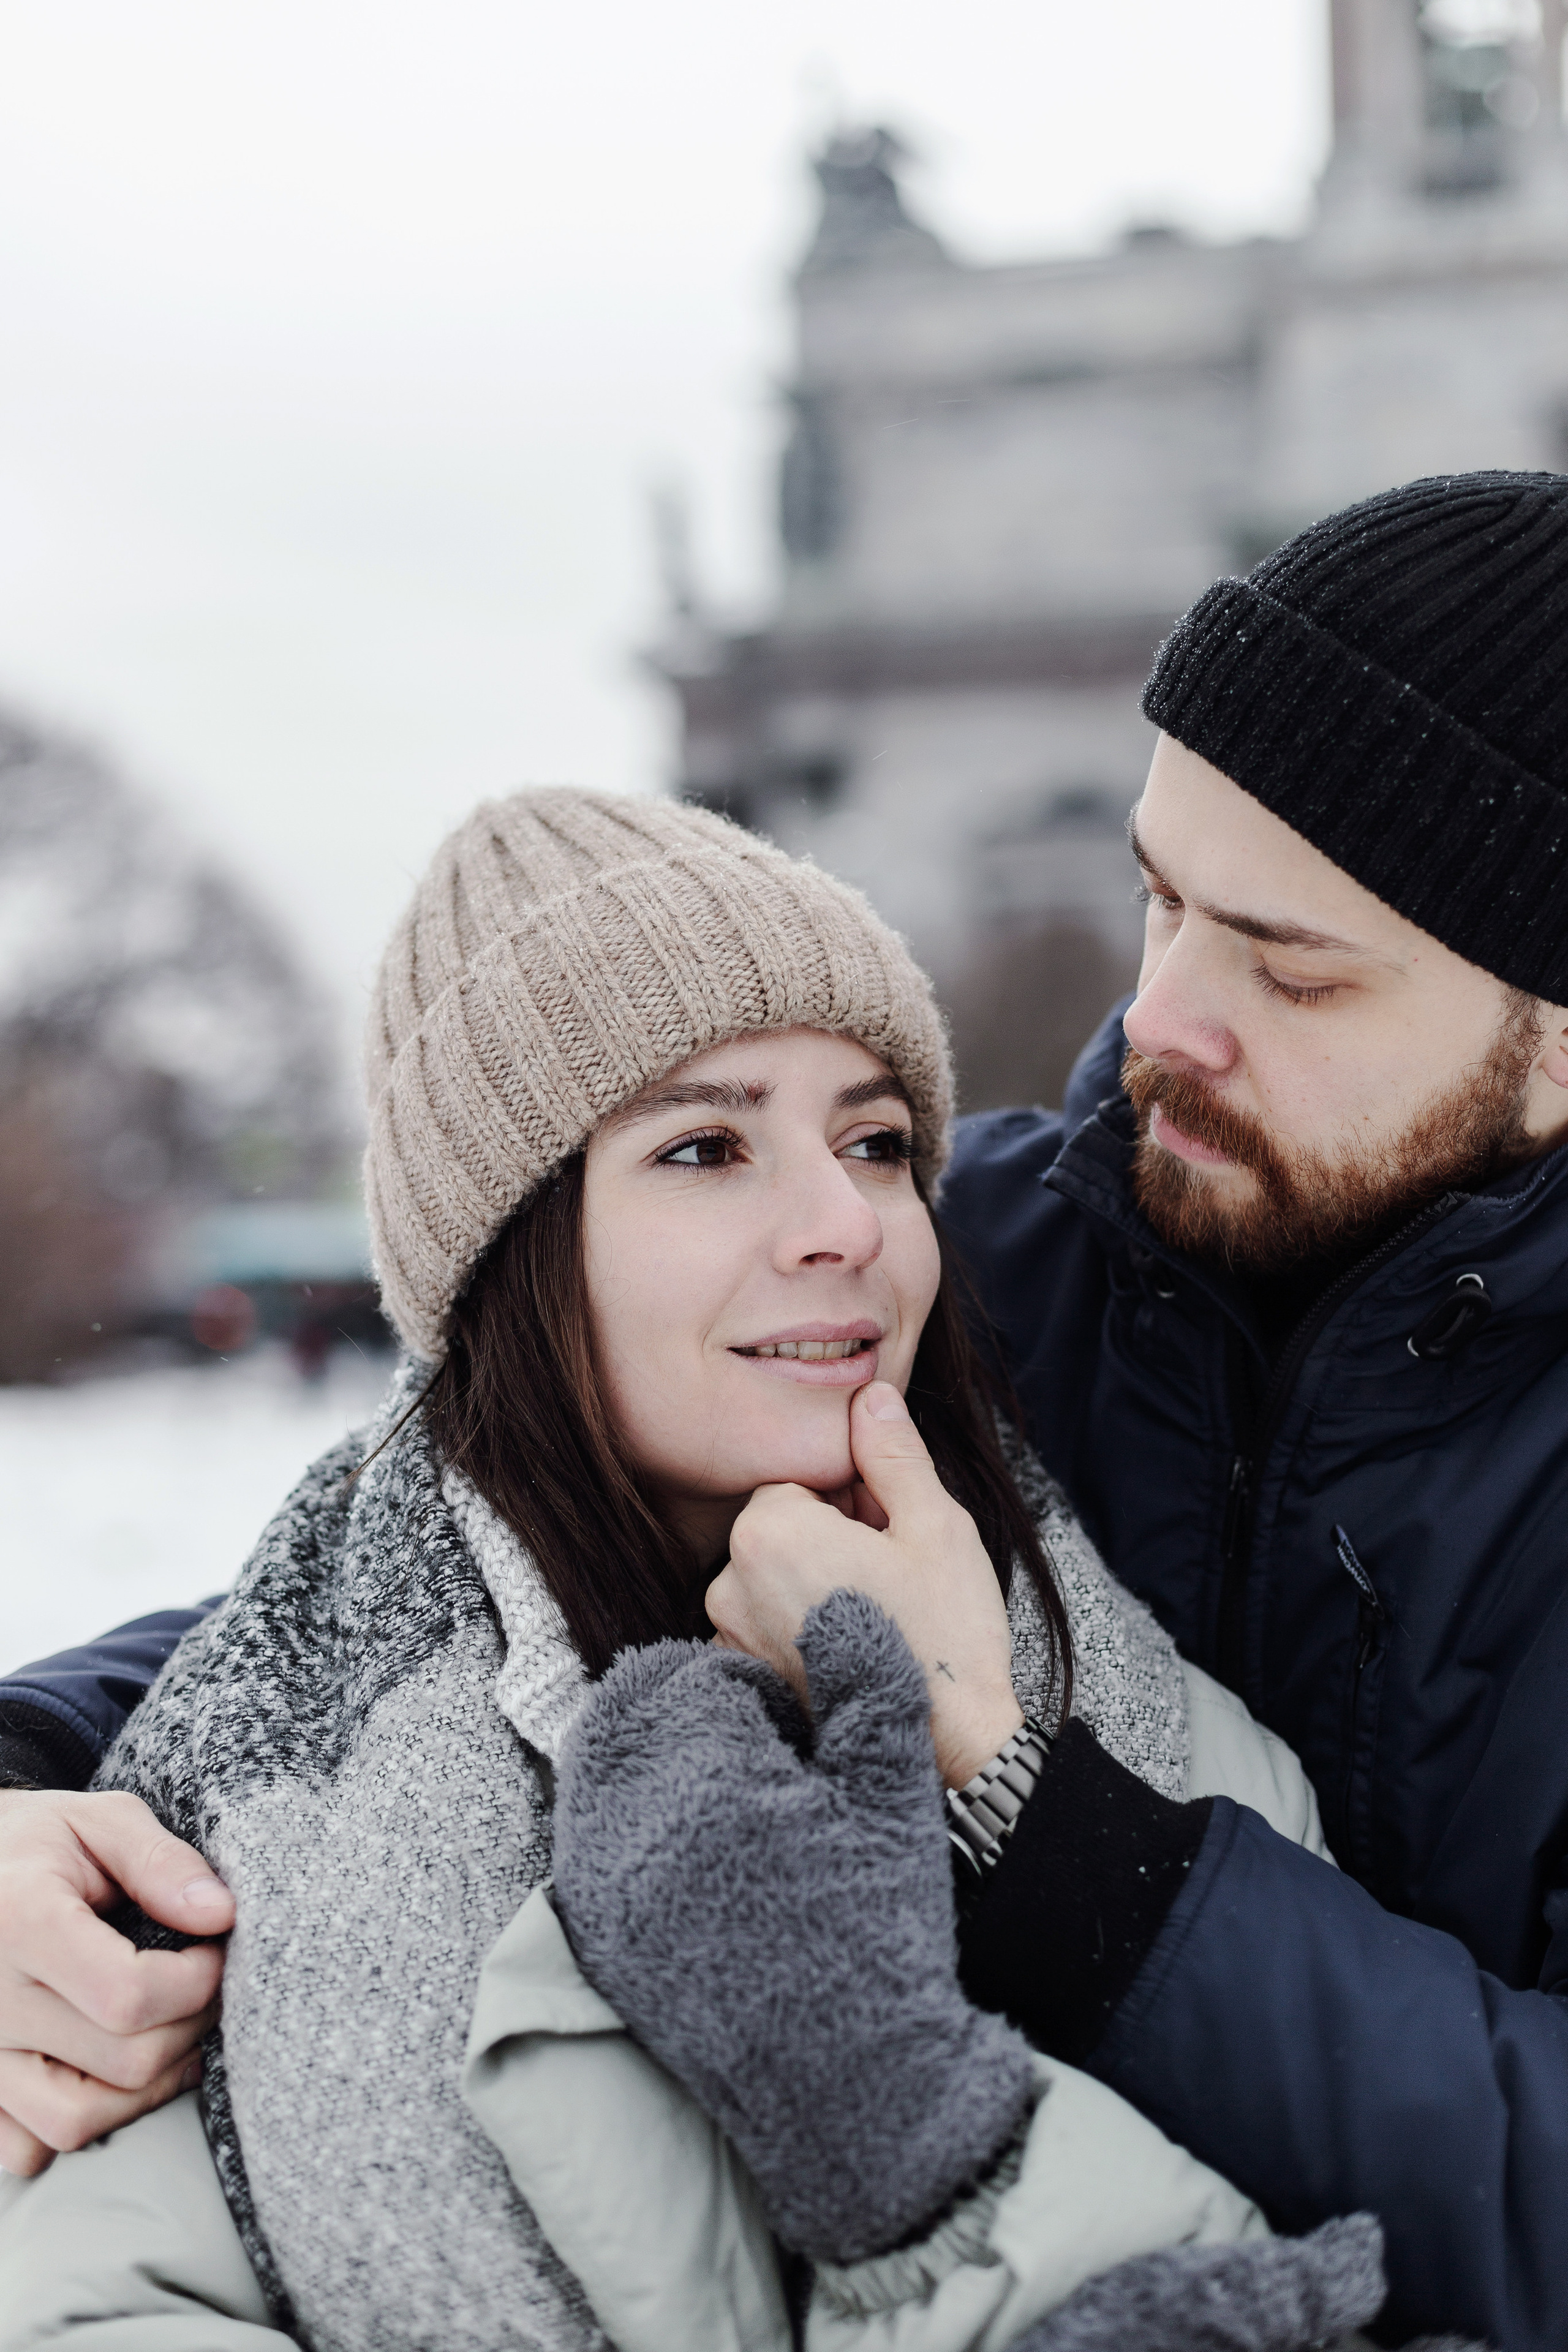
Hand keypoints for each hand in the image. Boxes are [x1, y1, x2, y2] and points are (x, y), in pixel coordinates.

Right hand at [0, 1788, 232, 2175]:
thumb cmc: (39, 1844)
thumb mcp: (101, 1821)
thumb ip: (162, 1863)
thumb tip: (221, 1914)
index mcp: (20, 1919)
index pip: (128, 1994)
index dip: (195, 1982)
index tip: (213, 1950)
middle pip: (120, 2061)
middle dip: (189, 2028)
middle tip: (202, 1989)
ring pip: (74, 2123)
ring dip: (143, 2090)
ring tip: (166, 2035)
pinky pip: (27, 2148)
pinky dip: (77, 2123)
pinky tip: (102, 2068)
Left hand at [552, 1592, 1034, 2262]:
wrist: (850, 2090)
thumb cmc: (881, 1934)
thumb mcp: (896, 1796)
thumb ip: (868, 1682)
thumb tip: (839, 1603)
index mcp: (701, 1778)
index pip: (697, 1677)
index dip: (755, 1689)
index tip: (797, 1733)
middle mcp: (627, 1823)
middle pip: (632, 1709)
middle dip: (691, 1711)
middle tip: (758, 1753)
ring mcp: (599, 1884)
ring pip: (600, 1765)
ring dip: (654, 1755)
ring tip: (731, 1794)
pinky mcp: (593, 1935)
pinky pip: (588, 1833)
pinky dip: (630, 1815)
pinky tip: (698, 1846)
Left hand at [707, 1380, 1023, 1786]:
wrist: (945, 1748)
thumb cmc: (942, 1632)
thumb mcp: (932, 1524)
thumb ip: (891, 1453)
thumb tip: (871, 1396)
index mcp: (766, 1530)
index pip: (799, 1482)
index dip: (854, 1501)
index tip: (891, 1536)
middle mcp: (729, 1581)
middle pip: (783, 1527)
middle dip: (833, 1538)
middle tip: (892, 1577)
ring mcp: (730, 1636)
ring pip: (776, 1575)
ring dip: (818, 1581)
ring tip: (876, 1614)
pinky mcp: (743, 1676)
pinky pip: (768, 1623)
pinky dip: (804, 1627)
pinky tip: (854, 1647)